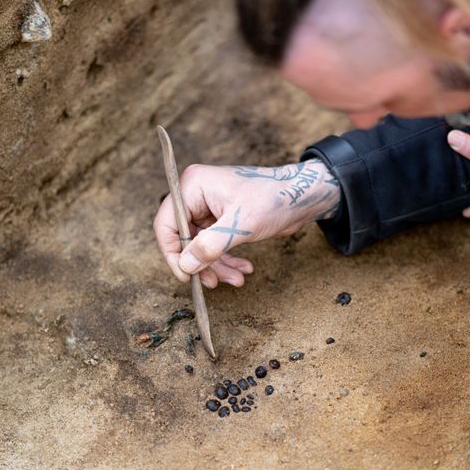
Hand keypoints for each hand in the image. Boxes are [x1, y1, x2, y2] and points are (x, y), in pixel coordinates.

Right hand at [153, 159, 340, 286]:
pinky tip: (243, 270)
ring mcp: (209, 208)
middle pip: (184, 238)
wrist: (303, 196)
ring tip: (236, 279)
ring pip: (200, 246)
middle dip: (201, 263)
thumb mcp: (241, 225)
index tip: (186, 276)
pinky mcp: (222, 219)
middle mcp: (196, 195)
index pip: (166, 224)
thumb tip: (185, 266)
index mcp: (193, 186)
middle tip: (214, 283)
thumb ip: (210, 246)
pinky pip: (215, 245)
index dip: (173, 253)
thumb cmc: (274, 199)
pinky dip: (227, 260)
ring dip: (217, 266)